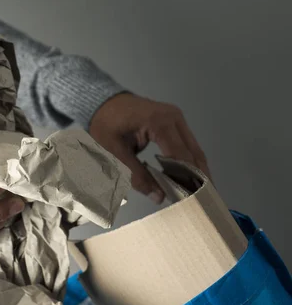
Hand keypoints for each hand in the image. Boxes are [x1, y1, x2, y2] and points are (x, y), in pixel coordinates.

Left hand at [89, 93, 210, 203]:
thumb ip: (137, 175)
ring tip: (199, 194)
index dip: (186, 178)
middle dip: (198, 177)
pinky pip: (187, 145)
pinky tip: (190, 179)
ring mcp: (176, 118)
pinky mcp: (175, 122)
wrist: (102, 103)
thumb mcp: (115, 153)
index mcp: (159, 122)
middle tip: (202, 201)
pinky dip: (189, 162)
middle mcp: (174, 117)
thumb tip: (160, 197)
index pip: (180, 155)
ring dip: (197, 171)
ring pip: (194, 149)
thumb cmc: (105, 125)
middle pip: (193, 153)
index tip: (190, 199)